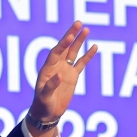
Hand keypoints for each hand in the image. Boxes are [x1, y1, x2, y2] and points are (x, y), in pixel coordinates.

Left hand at [27, 21, 97, 136]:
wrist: (47, 113)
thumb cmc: (42, 105)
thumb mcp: (44, 97)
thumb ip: (50, 86)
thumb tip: (59, 75)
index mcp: (47, 69)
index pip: (56, 52)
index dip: (63, 44)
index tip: (70, 36)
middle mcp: (56, 66)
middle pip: (65, 47)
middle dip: (71, 35)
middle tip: (78, 23)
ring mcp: (65, 69)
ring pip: (73, 52)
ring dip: (79, 41)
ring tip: (86, 29)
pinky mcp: (72, 76)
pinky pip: (81, 63)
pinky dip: (87, 55)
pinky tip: (94, 46)